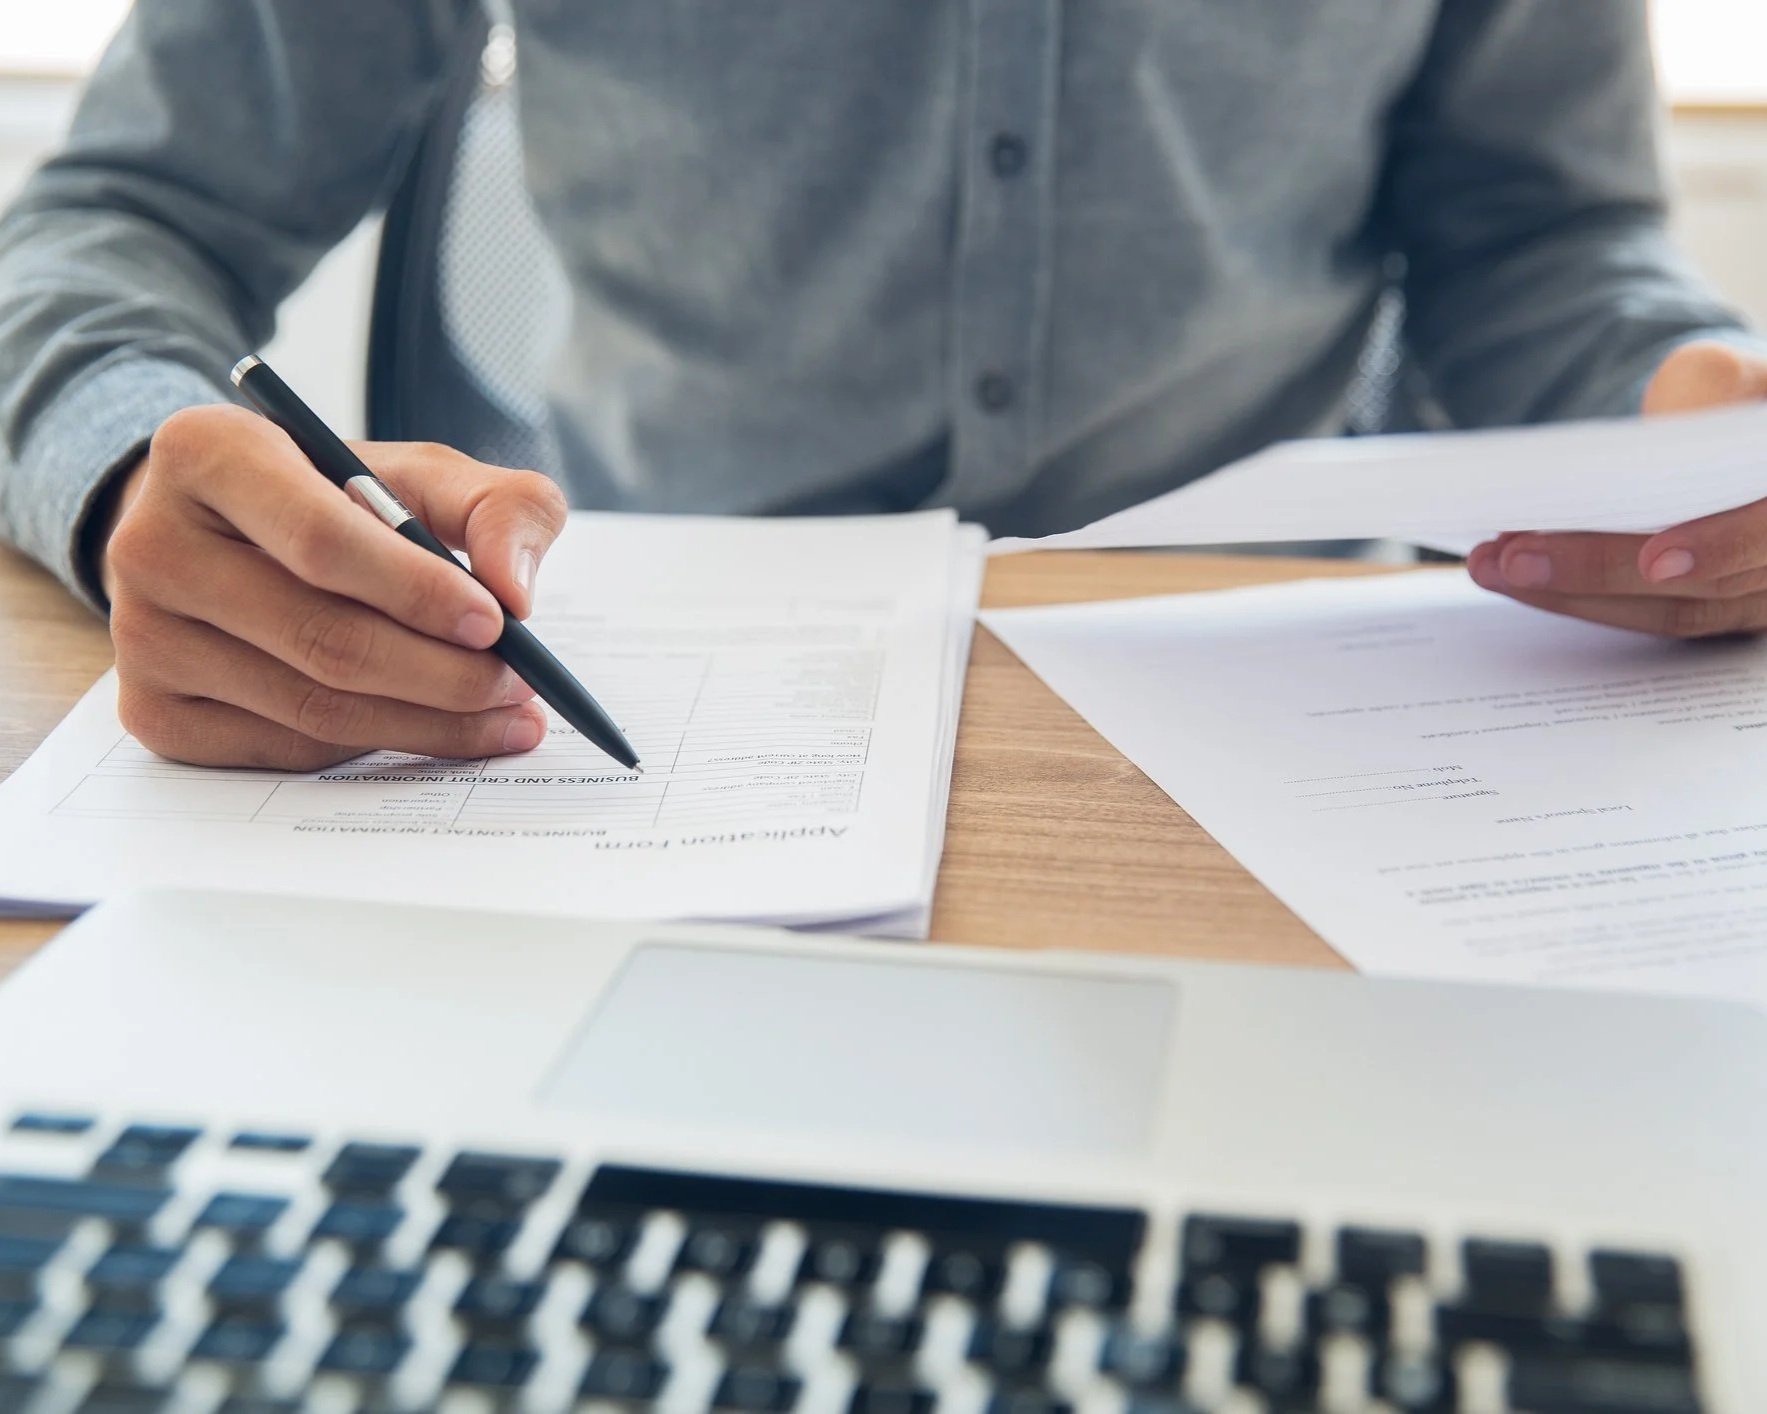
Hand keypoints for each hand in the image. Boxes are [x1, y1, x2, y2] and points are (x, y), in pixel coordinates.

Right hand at [101, 404, 568, 768]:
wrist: (231, 535)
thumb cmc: (338, 498)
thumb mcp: (423, 474)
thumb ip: (498, 507)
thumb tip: (516, 592)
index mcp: (207, 453)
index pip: (321, 539)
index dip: (416, 590)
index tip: (497, 623)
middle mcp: (150, 544)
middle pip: (322, 638)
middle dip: (443, 673)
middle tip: (521, 684)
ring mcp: (141, 637)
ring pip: (312, 708)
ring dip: (427, 722)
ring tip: (504, 714)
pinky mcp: (152, 712)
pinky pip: (287, 749)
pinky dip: (374, 746)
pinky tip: (430, 727)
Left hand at [1466, 340, 1766, 635]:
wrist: (1734, 437)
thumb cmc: (1734, 401)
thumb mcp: (1728, 377)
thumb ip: (1717, 382)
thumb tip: (1675, 408)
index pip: (1765, 533)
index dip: (1718, 548)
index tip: (1657, 561)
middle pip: (1706, 585)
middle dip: (1600, 570)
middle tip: (1512, 558)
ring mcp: (1760, 594)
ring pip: (1671, 610)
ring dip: (1573, 594)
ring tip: (1493, 565)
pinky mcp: (1716, 610)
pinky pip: (1650, 615)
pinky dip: (1581, 597)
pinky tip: (1519, 576)